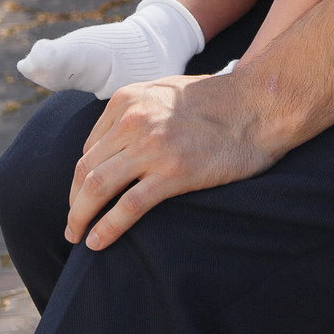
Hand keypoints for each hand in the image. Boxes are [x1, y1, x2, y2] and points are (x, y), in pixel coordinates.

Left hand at [66, 71, 280, 250]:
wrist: (261, 103)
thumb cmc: (221, 99)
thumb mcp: (168, 91)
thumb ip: (140, 110)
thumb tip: (119, 141)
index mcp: (128, 100)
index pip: (89, 147)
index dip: (80, 178)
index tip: (82, 197)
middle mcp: (134, 121)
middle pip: (85, 170)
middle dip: (73, 202)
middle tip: (72, 225)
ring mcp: (152, 147)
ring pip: (97, 188)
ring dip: (80, 217)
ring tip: (77, 237)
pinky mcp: (174, 172)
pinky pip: (128, 207)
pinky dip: (107, 227)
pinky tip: (98, 242)